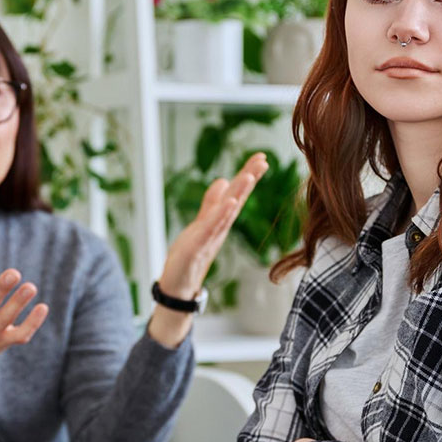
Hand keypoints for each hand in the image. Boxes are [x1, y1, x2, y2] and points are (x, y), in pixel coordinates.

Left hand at [157, 152, 269, 298]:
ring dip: (239, 194)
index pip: (236, 193)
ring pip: (228, 212)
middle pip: (237, 199)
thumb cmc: (190, 254)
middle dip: (249, 179)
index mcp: (220, 219)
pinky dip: (222, 214)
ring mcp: (210, 237)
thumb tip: (223, 180)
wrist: (179, 284)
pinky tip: (231, 202)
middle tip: (263, 161)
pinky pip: (212, 228)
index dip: (248, 175)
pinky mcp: (199, 247)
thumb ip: (211, 203)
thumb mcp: (201, 223)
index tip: (261, 157)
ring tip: (249, 176)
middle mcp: (219, 227)